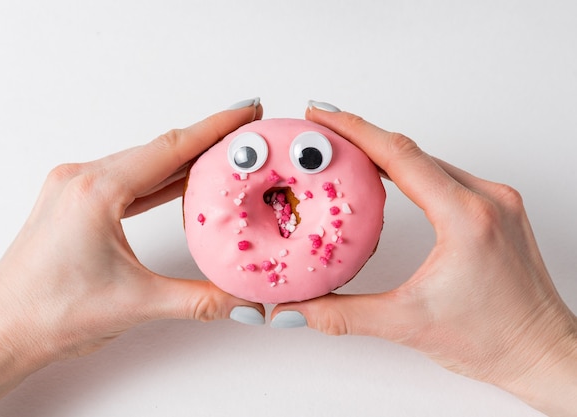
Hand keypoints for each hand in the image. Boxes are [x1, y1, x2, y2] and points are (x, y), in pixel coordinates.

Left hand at [0, 99, 265, 416]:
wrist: (3, 331)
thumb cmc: (48, 314)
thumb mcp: (137, 304)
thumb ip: (199, 300)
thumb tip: (242, 300)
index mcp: (95, 192)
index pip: (170, 149)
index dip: (214, 128)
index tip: (243, 112)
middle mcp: (81, 180)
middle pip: (158, 150)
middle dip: (204, 140)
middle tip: (241, 133)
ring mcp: (73, 188)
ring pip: (140, 163)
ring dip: (180, 160)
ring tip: (218, 155)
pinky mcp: (72, 202)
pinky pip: (124, 180)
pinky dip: (156, 179)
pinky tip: (178, 182)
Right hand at [272, 102, 576, 416]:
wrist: (542, 353)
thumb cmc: (493, 340)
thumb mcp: (407, 324)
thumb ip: (343, 315)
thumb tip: (298, 310)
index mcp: (466, 218)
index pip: (400, 156)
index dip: (355, 130)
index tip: (322, 115)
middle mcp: (486, 199)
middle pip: (411, 150)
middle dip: (362, 134)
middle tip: (322, 128)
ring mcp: (496, 200)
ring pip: (430, 159)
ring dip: (386, 150)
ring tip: (346, 146)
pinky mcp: (498, 207)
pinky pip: (446, 173)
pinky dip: (410, 166)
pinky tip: (388, 170)